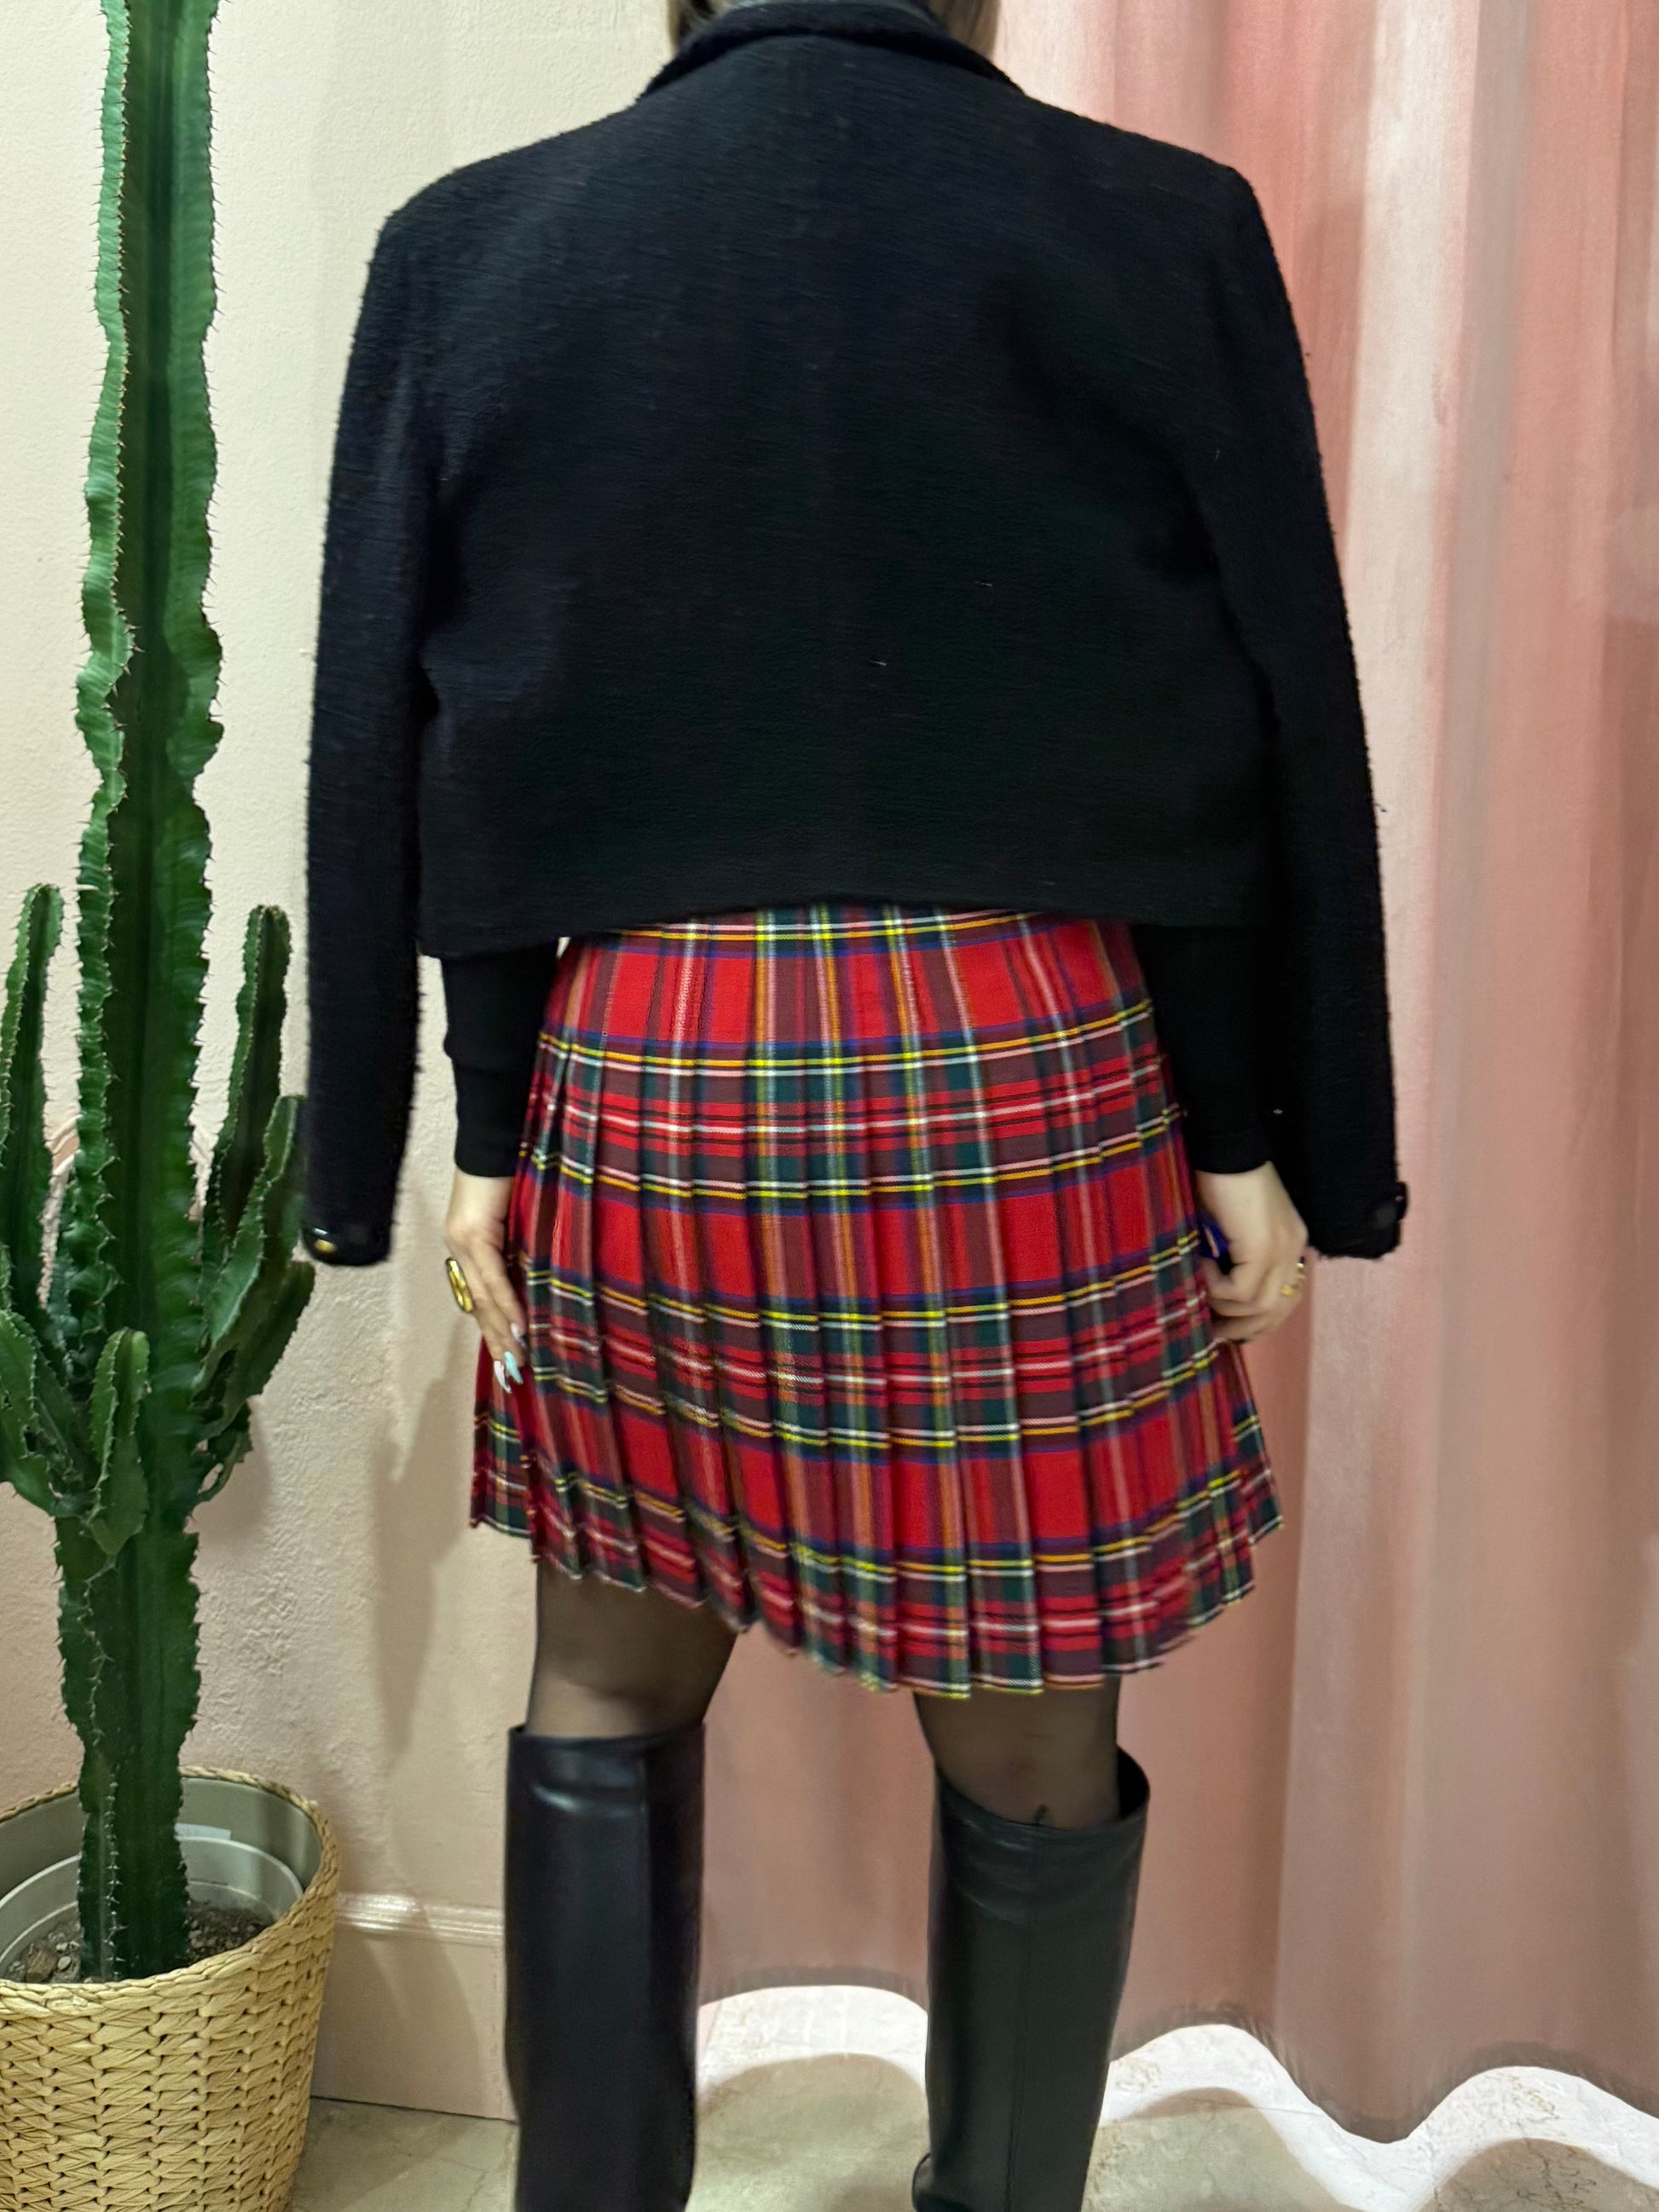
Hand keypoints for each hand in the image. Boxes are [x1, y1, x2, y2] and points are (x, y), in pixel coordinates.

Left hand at [443, 1169, 527, 1384]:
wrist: (496, 1139)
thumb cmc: (511, 1174)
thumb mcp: (516, 1220)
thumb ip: (519, 1249)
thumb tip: (539, 1280)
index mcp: (467, 1248)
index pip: (480, 1297)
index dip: (493, 1330)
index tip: (509, 1358)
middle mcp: (458, 1250)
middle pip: (479, 1305)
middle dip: (497, 1342)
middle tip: (514, 1374)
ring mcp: (462, 1243)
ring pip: (483, 1297)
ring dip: (502, 1332)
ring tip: (518, 1361)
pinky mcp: (473, 1235)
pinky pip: (493, 1277)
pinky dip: (507, 1304)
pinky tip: (519, 1327)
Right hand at [1193, 1161, 1310, 1343]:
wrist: (1222, 1144)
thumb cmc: (1216, 1176)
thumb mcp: (1226, 1226)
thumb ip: (1229, 1256)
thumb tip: (1208, 1295)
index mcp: (1290, 1243)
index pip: (1284, 1299)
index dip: (1255, 1320)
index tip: (1223, 1326)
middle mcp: (1294, 1249)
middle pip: (1276, 1311)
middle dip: (1241, 1328)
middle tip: (1208, 1331)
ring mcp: (1282, 1249)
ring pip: (1257, 1306)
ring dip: (1221, 1304)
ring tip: (1195, 1285)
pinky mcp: (1263, 1247)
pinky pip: (1240, 1290)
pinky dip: (1214, 1286)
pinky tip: (1197, 1263)